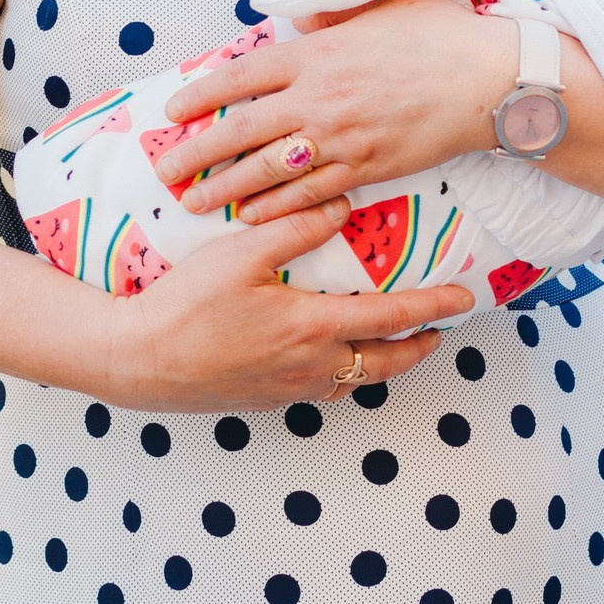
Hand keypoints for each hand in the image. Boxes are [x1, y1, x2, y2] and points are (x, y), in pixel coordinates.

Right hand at [98, 197, 476, 411]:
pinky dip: (344, 373)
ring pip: (354, 380)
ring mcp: (288, 389)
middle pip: (385, 363)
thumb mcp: (239, 253)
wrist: (137, 361)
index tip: (465, 298)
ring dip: (382, 361)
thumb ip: (295, 225)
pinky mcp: (264, 400)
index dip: (434, 307)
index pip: (392, 318)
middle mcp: (311, 366)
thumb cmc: (185, 304)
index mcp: (312, 327)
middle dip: (420, 346)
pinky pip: (322, 389)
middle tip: (442, 330)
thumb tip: (342, 204)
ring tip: (395, 341)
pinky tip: (333, 356)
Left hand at [151, 0, 519, 223]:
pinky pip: (309, 195)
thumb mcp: (377, 4)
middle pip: (240, 131)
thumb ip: (331, 15)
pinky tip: (251, 218)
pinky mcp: (366, 169)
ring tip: (194, 202)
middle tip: (165, 170)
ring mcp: (340, 139)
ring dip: (226, 189)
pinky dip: (276, 208)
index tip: (173, 108)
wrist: (489, 80)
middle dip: (197, 152)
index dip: (201, 94)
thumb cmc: (437, 33)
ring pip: (267, 171)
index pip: (240, 76)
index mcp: (315, 54)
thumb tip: (301, 15)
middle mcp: (317, 99)